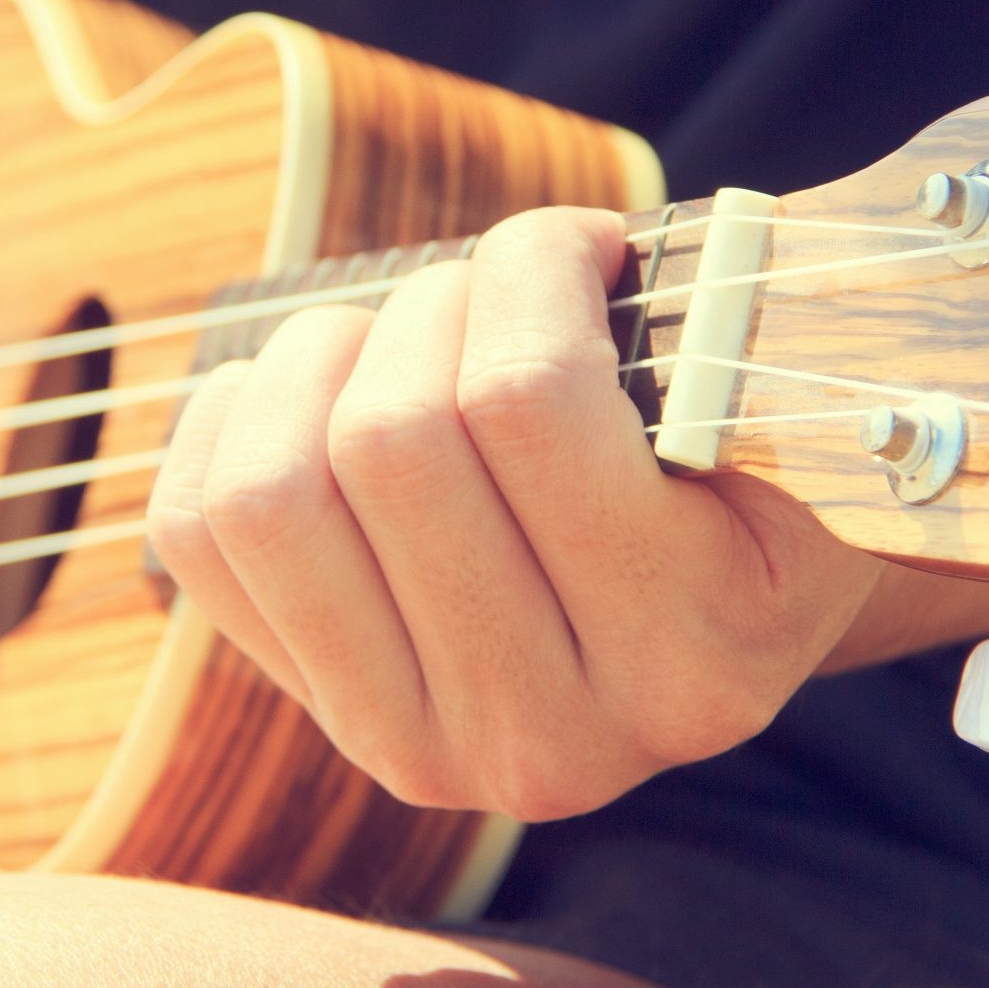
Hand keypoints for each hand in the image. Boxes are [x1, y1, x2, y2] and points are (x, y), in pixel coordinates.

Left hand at [144, 206, 877, 820]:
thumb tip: (572, 243)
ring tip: (395, 335)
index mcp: (699, 658)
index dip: (529, 264)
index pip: (527, 399)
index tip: (580, 241)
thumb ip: (725, 329)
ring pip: (274, 492)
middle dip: (432, 304)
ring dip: (320, 360)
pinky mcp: (324, 717)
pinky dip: (232, 419)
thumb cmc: (752, 465)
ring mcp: (424, 746)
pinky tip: (316, 391)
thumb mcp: (792, 407)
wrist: (722, 612)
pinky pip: (196, 532)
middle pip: (391, 439)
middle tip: (490, 289)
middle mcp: (560, 741)